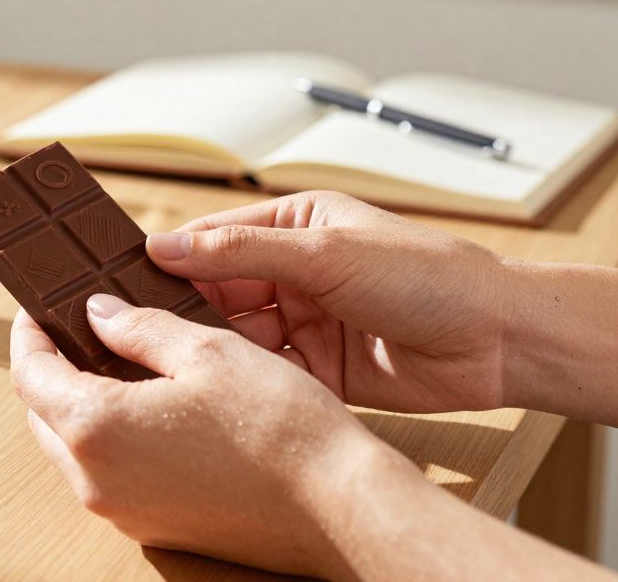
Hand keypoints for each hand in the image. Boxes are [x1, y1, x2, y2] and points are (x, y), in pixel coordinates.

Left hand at [9, 301, 404, 577]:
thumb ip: (139, 327)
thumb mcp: (205, 350)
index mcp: (97, 429)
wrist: (338, 506)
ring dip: (83, 402)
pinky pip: (110, 473)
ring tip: (119, 358)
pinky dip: (113, 436)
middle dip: (53, 367)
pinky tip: (150, 404)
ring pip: (74, 447)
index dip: (29, 333)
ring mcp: (123, 512)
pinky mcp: (154, 527)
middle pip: (44, 414)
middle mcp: (96, 481)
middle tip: (80, 326)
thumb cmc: (278, 425)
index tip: (39, 305)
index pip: (30, 374)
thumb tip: (97, 314)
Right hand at [146, 191, 511, 412]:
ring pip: (235, 336)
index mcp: (293, 228)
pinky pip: (265, 373)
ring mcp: (304, 322)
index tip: (119, 277)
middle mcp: (293, 274)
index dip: (169, 258)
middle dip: (180, 309)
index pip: (212, 239)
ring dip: (207, 348)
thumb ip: (240, 253)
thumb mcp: (325, 254)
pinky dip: (241, 379)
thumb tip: (165, 247)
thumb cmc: (427, 275)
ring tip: (161, 361)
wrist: (498, 341)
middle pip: (216, 291)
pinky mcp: (317, 370)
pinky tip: (211, 388)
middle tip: (128, 327)